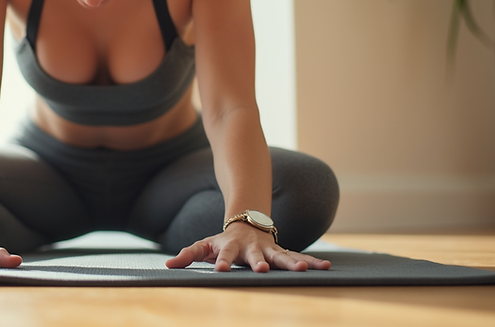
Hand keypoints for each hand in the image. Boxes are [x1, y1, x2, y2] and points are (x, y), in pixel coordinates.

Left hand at [164, 222, 330, 272]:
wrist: (246, 223)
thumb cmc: (222, 241)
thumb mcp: (203, 246)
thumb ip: (188, 255)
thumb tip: (168, 267)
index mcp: (231, 247)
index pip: (224, 256)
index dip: (222, 262)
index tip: (220, 271)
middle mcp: (252, 248)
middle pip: (255, 256)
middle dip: (259, 263)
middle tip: (263, 271)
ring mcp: (269, 250)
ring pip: (281, 256)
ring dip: (291, 262)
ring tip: (302, 270)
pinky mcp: (282, 253)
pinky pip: (298, 257)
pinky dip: (312, 262)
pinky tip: (326, 267)